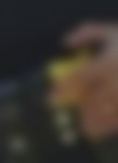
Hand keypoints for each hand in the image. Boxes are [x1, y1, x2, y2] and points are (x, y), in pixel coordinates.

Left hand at [50, 22, 117, 139]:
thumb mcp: (111, 31)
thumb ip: (87, 33)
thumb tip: (66, 43)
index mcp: (109, 63)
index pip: (80, 79)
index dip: (63, 90)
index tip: (50, 99)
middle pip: (93, 100)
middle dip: (81, 110)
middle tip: (75, 114)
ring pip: (108, 114)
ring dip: (95, 123)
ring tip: (87, 128)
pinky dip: (111, 126)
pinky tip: (104, 130)